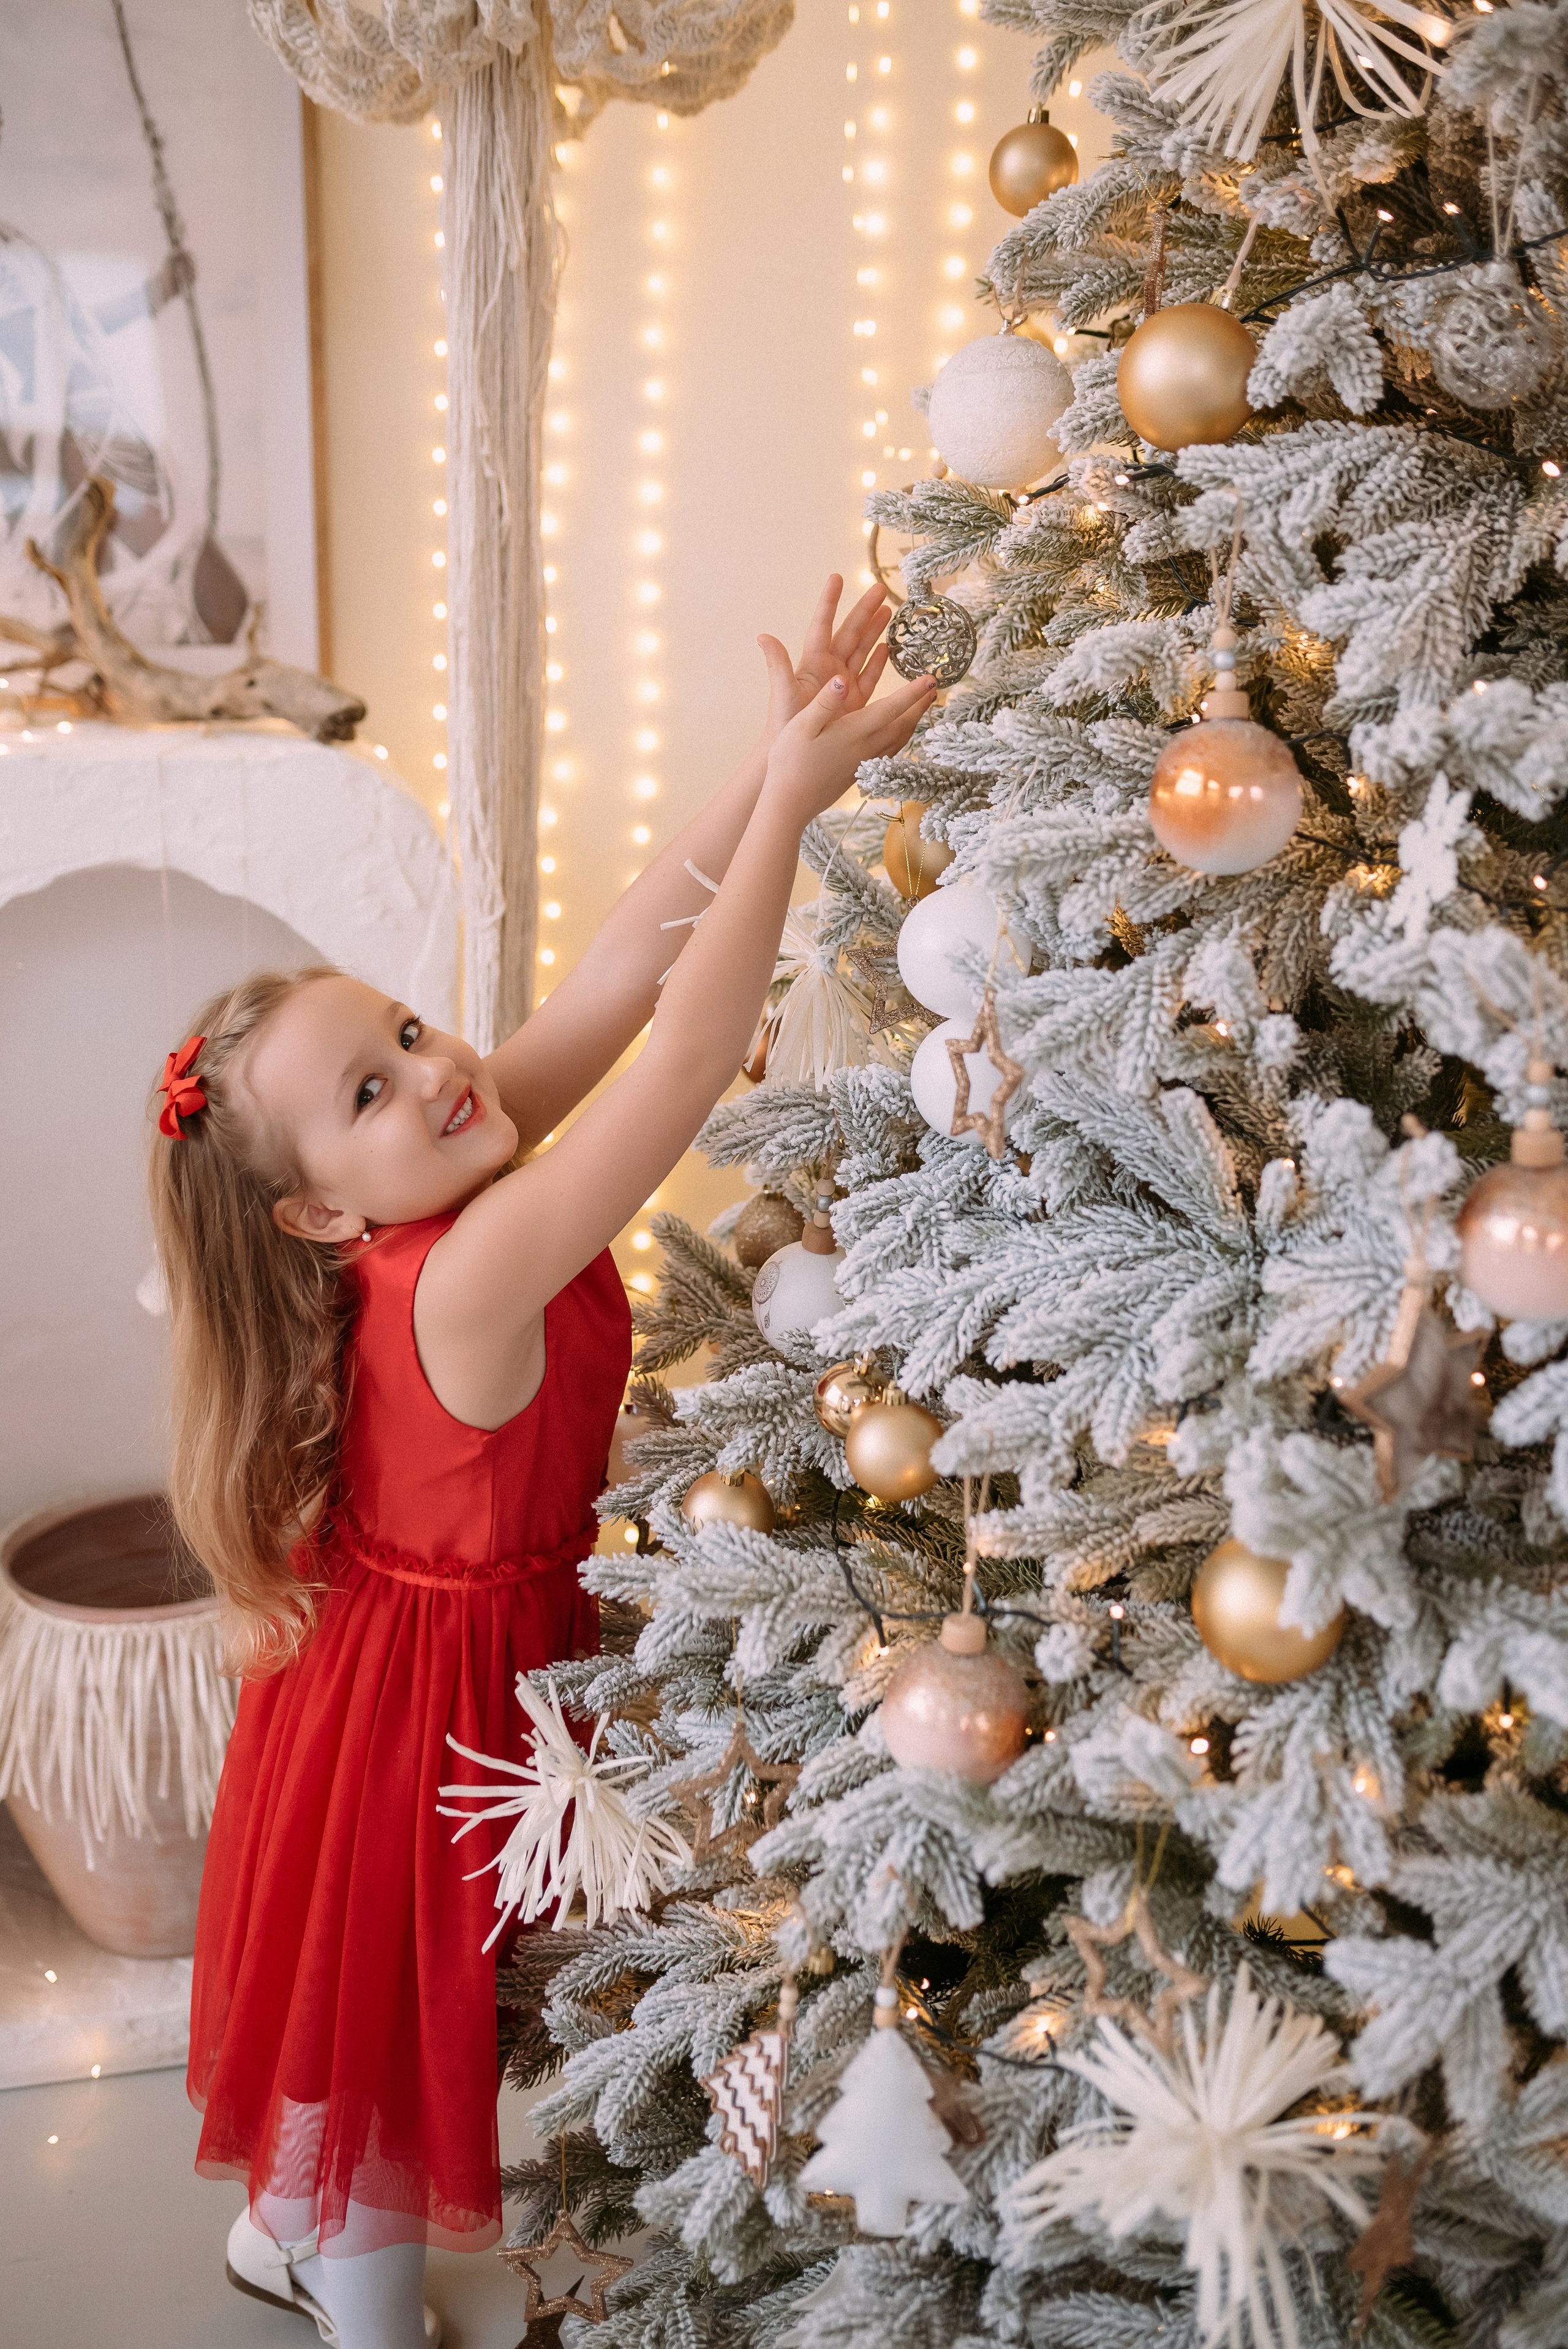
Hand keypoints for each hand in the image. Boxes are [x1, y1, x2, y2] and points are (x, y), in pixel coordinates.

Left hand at [755, 574, 892, 749]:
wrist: (794, 754)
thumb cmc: (785, 724)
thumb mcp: (782, 692)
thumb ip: (777, 664)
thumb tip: (763, 637)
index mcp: (813, 663)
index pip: (822, 625)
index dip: (829, 602)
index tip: (836, 577)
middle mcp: (828, 669)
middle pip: (850, 632)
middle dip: (864, 610)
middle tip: (880, 588)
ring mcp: (842, 684)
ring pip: (862, 649)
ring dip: (875, 630)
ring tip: (889, 610)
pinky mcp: (853, 701)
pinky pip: (869, 675)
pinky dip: (879, 661)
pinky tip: (888, 648)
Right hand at [762, 666, 936, 828]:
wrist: (788, 805)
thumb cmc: (788, 764)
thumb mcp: (800, 726)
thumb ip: (823, 702)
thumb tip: (843, 680)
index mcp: (853, 733)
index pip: (891, 709)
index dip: (912, 693)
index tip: (931, 679)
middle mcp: (865, 749)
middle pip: (902, 725)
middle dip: (920, 706)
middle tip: (934, 689)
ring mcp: (864, 763)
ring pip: (899, 741)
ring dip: (914, 722)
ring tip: (923, 708)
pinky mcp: (859, 773)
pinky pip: (889, 752)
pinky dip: (901, 739)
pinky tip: (899, 737)